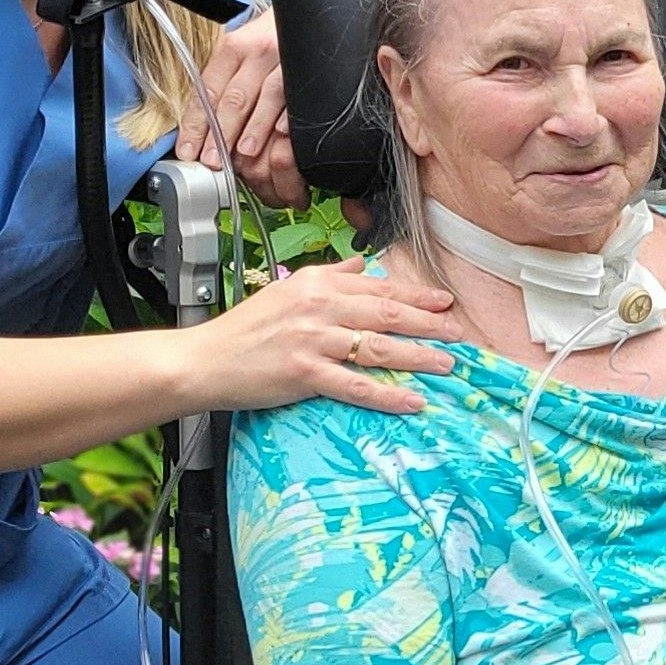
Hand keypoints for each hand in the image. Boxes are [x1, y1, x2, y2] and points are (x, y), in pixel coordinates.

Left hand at [177, 12, 306, 204]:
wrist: (305, 19)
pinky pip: (298, 94)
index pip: (208, 90)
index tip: (190, 150)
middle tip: (213, 160)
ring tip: (244, 153)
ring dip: (254, 128)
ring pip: (267, 96)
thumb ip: (222, 84)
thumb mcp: (239, 53)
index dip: (197, 124)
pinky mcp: (309, 68)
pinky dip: (289, 115)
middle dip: (222, 133)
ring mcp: (286, 59)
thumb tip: (202, 129)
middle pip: (235, 98)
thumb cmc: (268, 41)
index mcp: (234, 48)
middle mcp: (258, 51)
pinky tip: (282, 133)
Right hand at [186, 257, 456, 416]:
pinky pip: (356, 385)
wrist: (205, 359)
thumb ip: (329, 275)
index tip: (445, 303)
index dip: (416, 296)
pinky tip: (412, 401)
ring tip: (447, 365)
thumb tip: (360, 264)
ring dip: (419, 356)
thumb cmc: (245, 329)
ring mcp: (313, 340)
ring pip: (379, 347)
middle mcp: (319, 306)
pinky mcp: (304, 373)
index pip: (378, 288)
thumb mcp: (287, 288)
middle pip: (387, 314)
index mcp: (318, 283)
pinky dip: (388, 393)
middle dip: (429, 323)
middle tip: (459, 333)